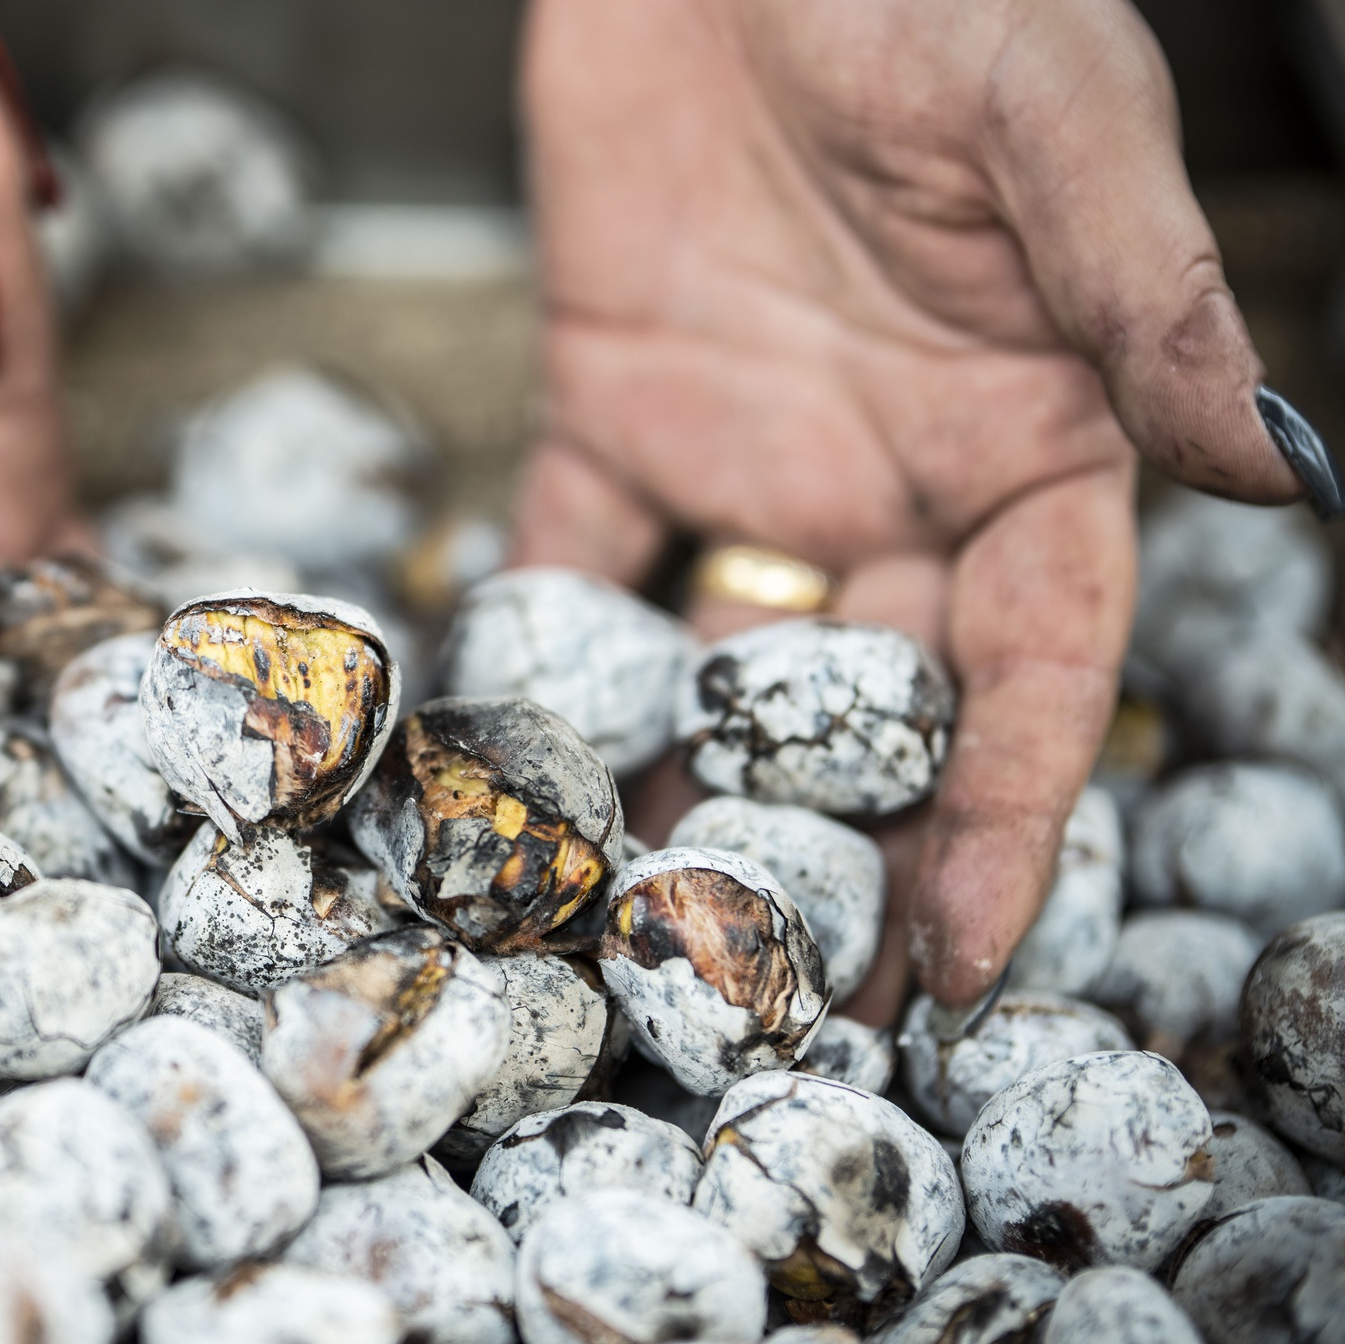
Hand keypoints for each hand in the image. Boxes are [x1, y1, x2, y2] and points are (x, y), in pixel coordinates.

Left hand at [512, 0, 1300, 1018]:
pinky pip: (567, 558)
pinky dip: (536, 652)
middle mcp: (892, 482)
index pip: (1036, 666)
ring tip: (639, 931)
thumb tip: (1267, 477)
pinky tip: (507, 764)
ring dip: (683, 793)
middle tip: (798, 1008)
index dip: (1018, 811)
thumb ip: (1138, 300)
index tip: (978, 950)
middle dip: (846, 857)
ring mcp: (745, 461)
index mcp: (1031, 440)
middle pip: (873, 710)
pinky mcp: (608, 411)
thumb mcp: (1056, 123)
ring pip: (717, 666)